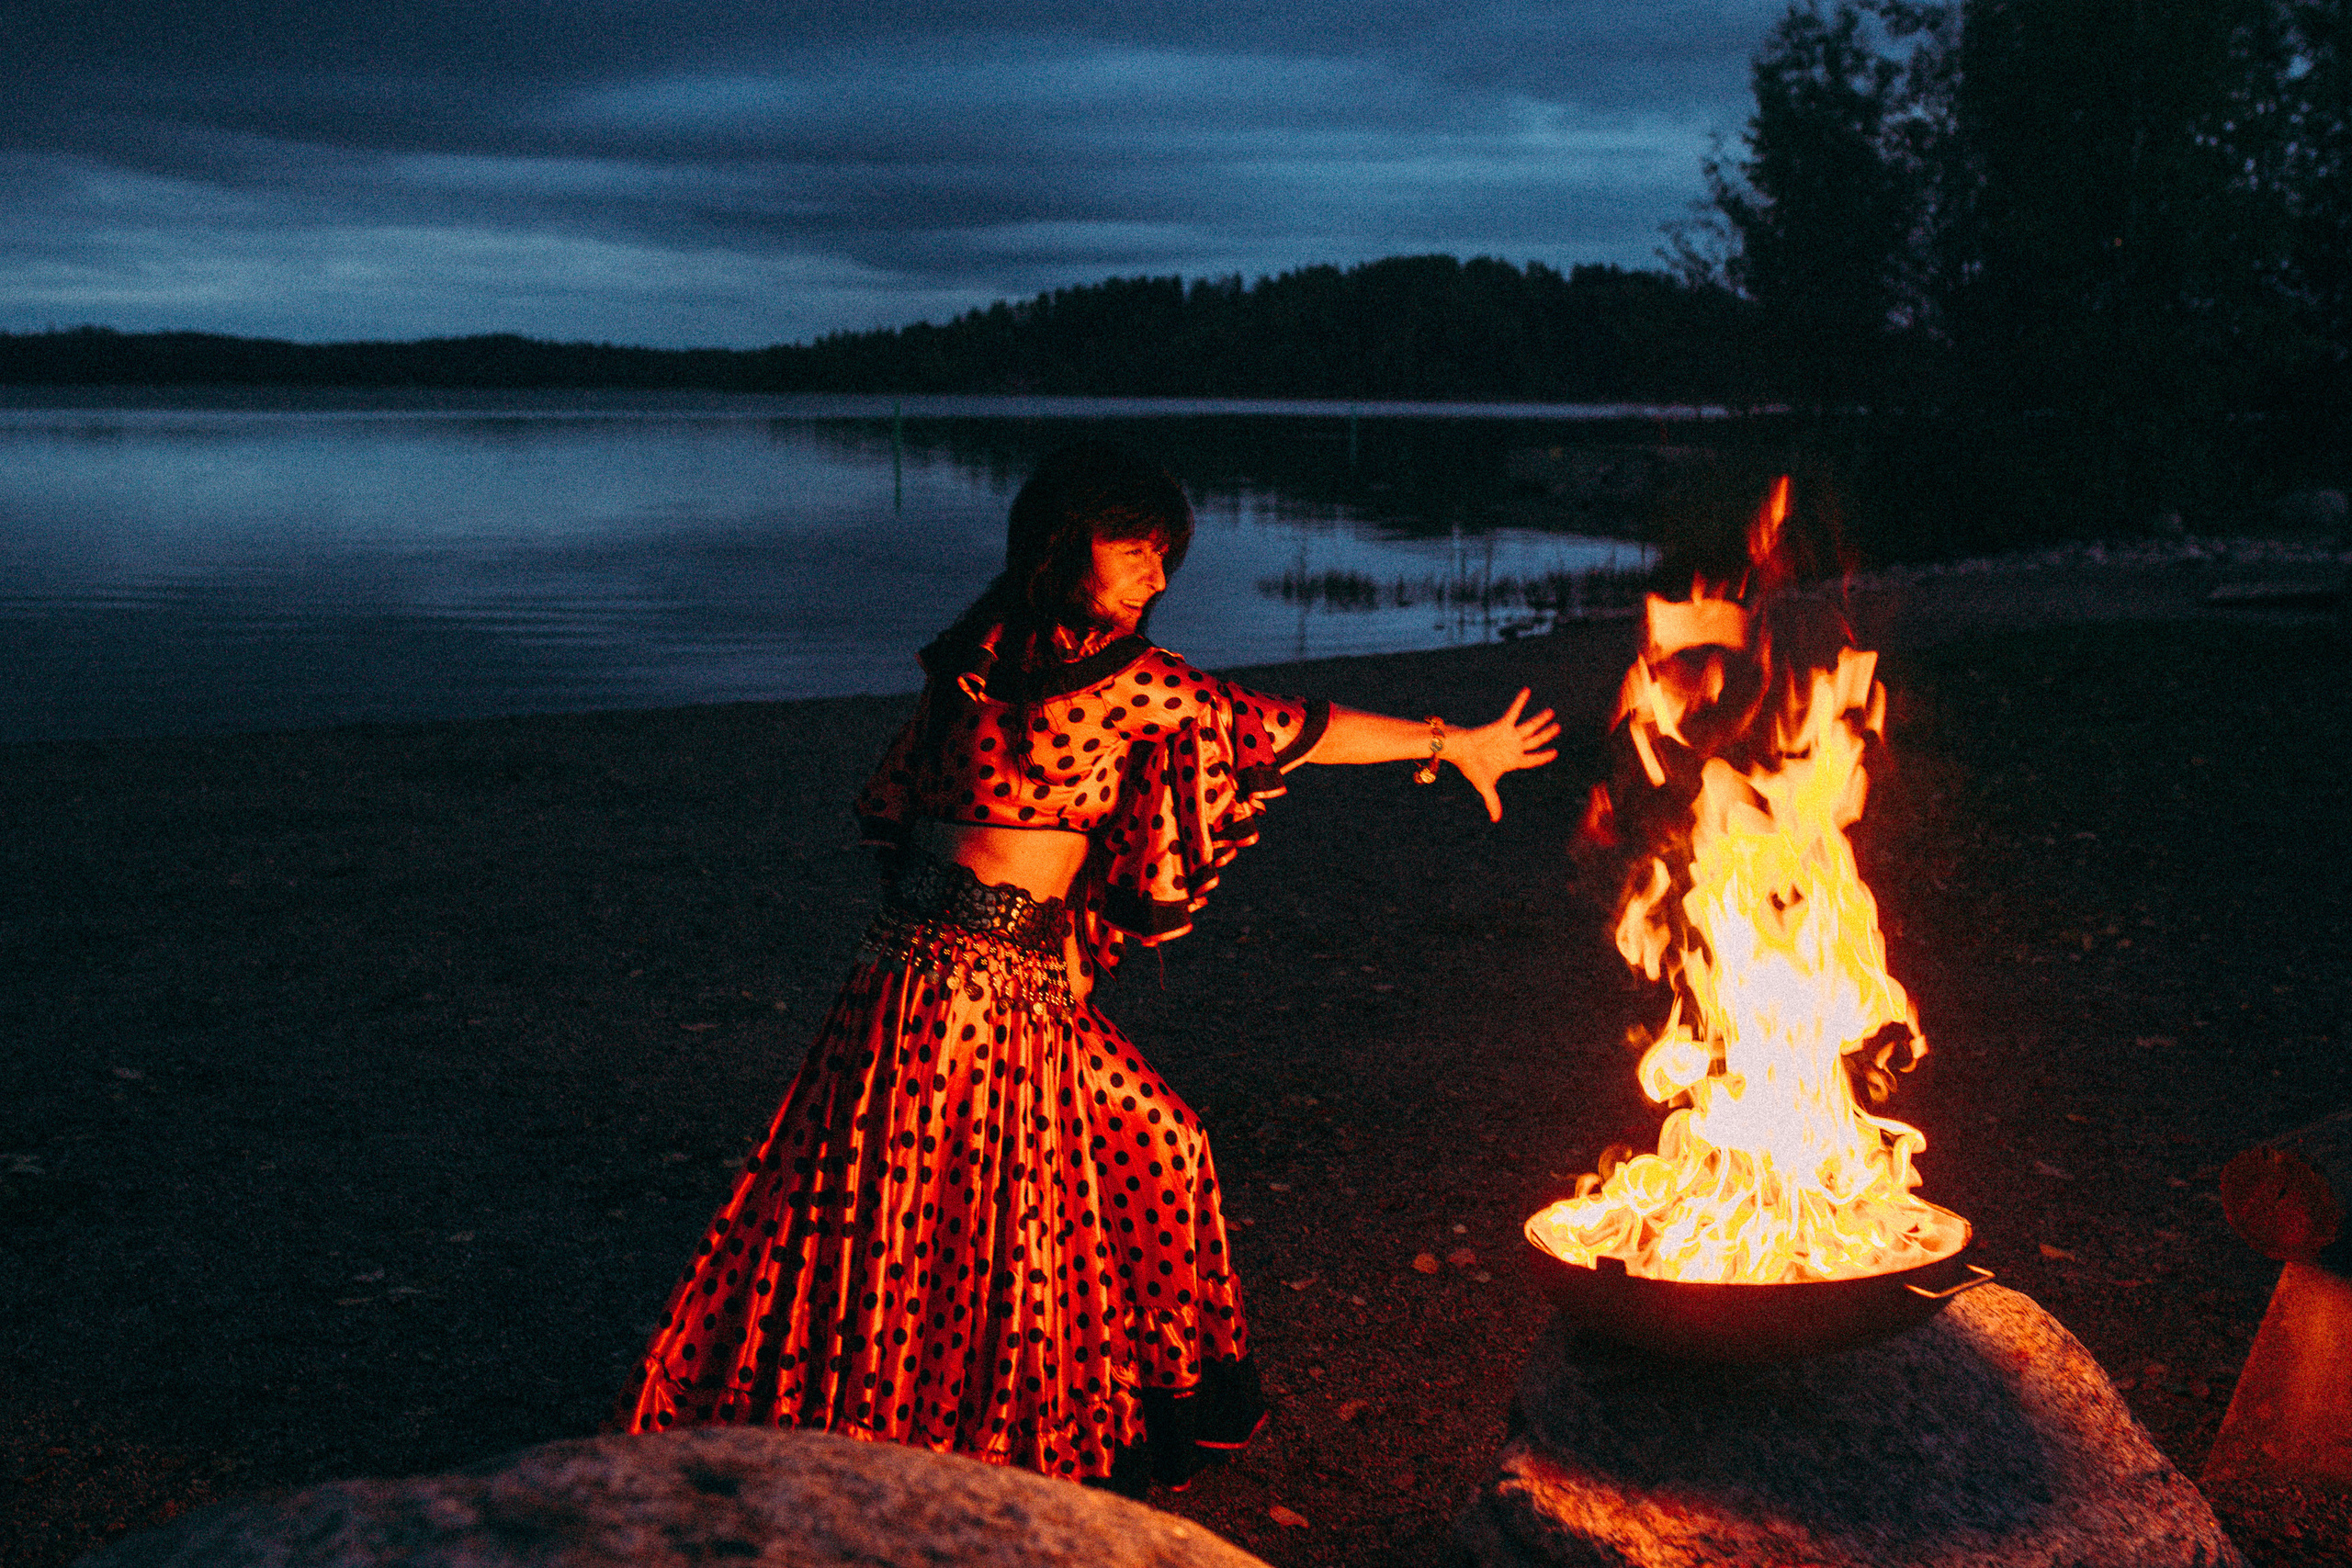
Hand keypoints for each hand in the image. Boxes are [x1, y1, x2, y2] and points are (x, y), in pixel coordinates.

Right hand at [1449, 688, 1559, 820]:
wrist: (1460, 751)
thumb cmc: (1471, 767)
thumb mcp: (1485, 786)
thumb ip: (1492, 801)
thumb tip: (1495, 820)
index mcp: (1511, 760)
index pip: (1532, 759)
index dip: (1543, 756)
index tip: (1554, 752)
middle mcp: (1512, 746)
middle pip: (1535, 740)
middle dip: (1546, 735)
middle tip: (1557, 728)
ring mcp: (1509, 735)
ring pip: (1529, 726)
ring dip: (1540, 719)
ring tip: (1552, 713)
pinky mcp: (1502, 725)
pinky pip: (1514, 711)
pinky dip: (1520, 701)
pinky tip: (1527, 691)